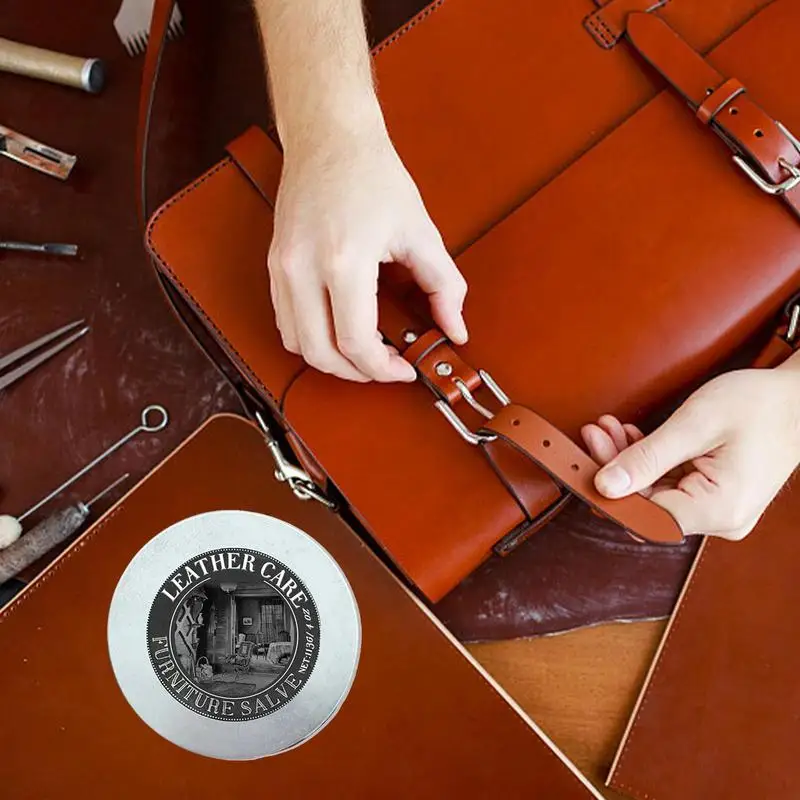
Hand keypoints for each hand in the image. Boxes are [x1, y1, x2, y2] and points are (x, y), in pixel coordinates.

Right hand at [268, 119, 467, 381]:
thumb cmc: (374, 177)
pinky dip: (311, 338)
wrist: (330, 138)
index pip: (355, 342)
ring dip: (330, 359)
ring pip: (297, 344)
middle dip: (356, 373)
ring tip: (361, 353)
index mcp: (343, 261)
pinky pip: (285, 322)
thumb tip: (455, 328)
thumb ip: (444, 286)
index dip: (382, 369)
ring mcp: (283, 267)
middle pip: (320, 354)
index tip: (403, 368)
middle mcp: (304, 269)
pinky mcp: (274, 265)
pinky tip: (337, 329)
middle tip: (384, 368)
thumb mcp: (420, 231)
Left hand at [581, 361, 799, 539]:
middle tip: (593, 433)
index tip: (581, 464)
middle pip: (647, 503)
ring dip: (630, 460)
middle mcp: (720, 520)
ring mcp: (719, 511)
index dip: (608, 491)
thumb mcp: (695, 425)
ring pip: (656, 492)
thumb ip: (647, 458)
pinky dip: (650, 461)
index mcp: (718, 510)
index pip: (643, 514)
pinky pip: (672, 485)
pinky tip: (631, 436)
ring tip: (607, 428)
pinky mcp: (716, 497)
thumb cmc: (758, 404)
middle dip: (616, 467)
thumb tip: (605, 486)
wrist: (799, 398)